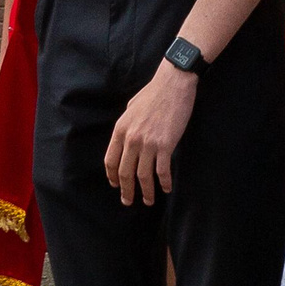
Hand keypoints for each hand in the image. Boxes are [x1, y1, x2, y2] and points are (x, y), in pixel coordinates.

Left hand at [104, 62, 197, 206]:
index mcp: (121, 130)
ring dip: (145, 191)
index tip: (115, 185)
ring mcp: (148, 143)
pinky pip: (162, 170)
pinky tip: (166, 188)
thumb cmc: (153, 94)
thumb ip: (127, 126)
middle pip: (125, 172)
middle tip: (129, 201)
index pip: (111, 160)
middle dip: (126, 190)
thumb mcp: (131, 108)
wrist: (173, 84)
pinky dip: (163, 182)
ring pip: (143, 175)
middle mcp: (131, 139)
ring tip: (148, 201)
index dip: (112, 176)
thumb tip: (126, 138)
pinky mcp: (165, 145)